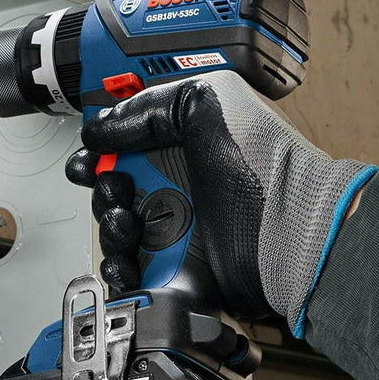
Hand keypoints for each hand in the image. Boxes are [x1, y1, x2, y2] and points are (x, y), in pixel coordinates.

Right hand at [66, 70, 374, 334]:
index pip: (122, 148)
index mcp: (182, 147)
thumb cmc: (264, 169)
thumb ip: (146, 107)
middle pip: (112, 192)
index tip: (88, 162)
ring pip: (115, 234)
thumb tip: (100, 128)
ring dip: (110, 231)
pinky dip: (119, 271)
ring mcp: (175, 232)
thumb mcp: (206, 105)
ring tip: (128, 226)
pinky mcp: (173, 271)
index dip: (98, 154)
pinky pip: (129, 274)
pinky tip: (128, 261)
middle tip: (118, 193)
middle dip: (103, 193)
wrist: (290, 234)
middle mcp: (177, 188)